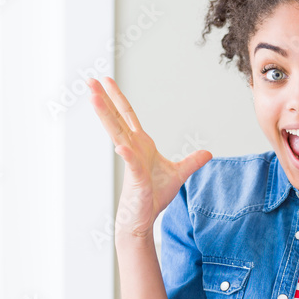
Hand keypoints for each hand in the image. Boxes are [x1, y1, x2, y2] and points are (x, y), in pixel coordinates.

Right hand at [88, 76, 211, 239]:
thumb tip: (208, 153)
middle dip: (104, 99)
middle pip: (117, 119)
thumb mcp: (179, 174)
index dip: (118, 98)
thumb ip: (192, 161)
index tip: (106, 80)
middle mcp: (132, 148)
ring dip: (106, 117)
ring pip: (117, 135)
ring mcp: (131, 162)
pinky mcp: (136, 178)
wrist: (144, 218)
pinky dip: (127, 155)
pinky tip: (120, 146)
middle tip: (90, 81)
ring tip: (93, 99)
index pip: (127, 115)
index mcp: (141, 144)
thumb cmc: (154, 196)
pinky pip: (131, 163)